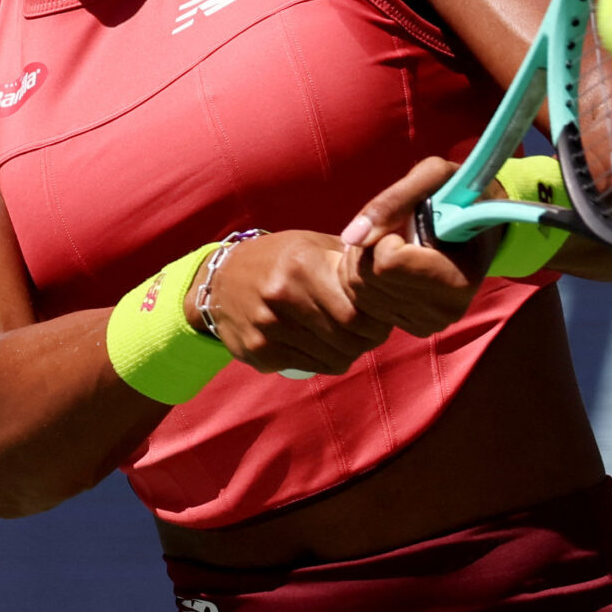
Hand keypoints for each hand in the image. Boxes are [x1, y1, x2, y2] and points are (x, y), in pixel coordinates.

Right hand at [196, 231, 394, 375]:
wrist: (220, 281)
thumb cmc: (278, 259)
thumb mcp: (311, 245)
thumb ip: (348, 260)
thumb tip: (391, 274)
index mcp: (302, 265)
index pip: (355, 313)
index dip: (376, 323)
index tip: (382, 320)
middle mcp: (282, 296)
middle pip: (346, 339)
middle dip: (366, 341)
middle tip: (370, 334)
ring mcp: (268, 327)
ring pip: (331, 358)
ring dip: (347, 353)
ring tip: (347, 339)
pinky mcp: (259, 352)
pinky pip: (309, 367)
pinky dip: (324, 361)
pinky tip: (322, 346)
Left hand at [336, 157, 493, 338]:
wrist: (482, 225)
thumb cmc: (459, 195)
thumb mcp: (434, 178)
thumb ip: (393, 201)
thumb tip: (353, 237)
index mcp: (458, 278)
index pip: (386, 263)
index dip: (387, 235)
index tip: (407, 222)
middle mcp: (446, 310)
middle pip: (366, 279)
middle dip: (370, 248)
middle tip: (395, 230)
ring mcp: (430, 324)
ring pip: (359, 292)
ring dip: (364, 261)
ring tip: (392, 244)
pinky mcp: (415, 328)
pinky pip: (364, 304)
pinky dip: (366, 279)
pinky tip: (390, 264)